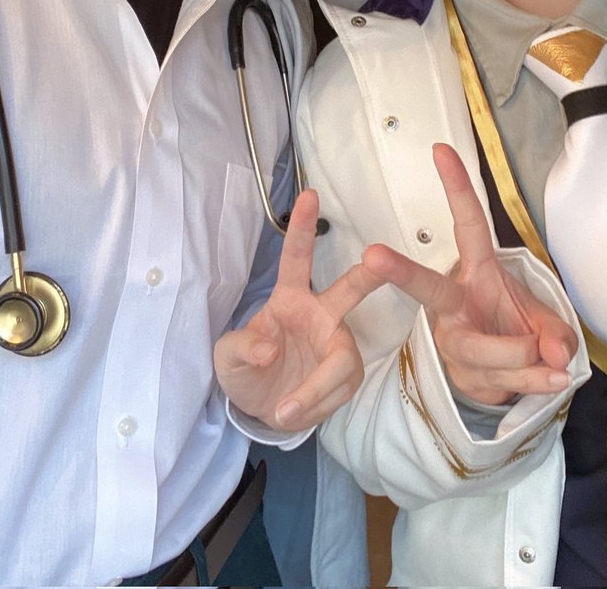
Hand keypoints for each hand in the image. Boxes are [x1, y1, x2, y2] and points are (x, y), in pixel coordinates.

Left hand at [214, 188, 383, 430]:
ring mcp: (337, 343)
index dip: (302, 228)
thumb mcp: (227, 358)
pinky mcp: (346, 375)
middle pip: (349, 290)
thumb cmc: (247, 367)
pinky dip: (314, 404)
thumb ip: (241, 348)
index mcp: (290, 297)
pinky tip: (293, 412)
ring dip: (316, 387)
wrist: (263, 408)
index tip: (309, 195)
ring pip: (342, 359)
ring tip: (285, 409)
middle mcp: (321, 314)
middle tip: (379, 260)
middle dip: (369, 274)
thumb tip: (269, 350)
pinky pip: (339, 389)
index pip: (296, 258)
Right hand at [363, 143, 576, 405]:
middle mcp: (456, 304)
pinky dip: (533, 382)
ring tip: (553, 365)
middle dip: (400, 271)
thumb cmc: (519, 329)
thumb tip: (554, 352)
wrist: (505, 376)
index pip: (467, 225)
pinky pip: (499, 381)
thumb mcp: (546, 322)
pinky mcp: (460, 375)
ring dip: (524, 358)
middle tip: (372, 256)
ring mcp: (454, 341)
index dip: (456, 187)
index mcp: (477, 273)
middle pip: (427, 286)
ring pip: (483, 350)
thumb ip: (556, 333)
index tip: (441, 150)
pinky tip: (550, 379)